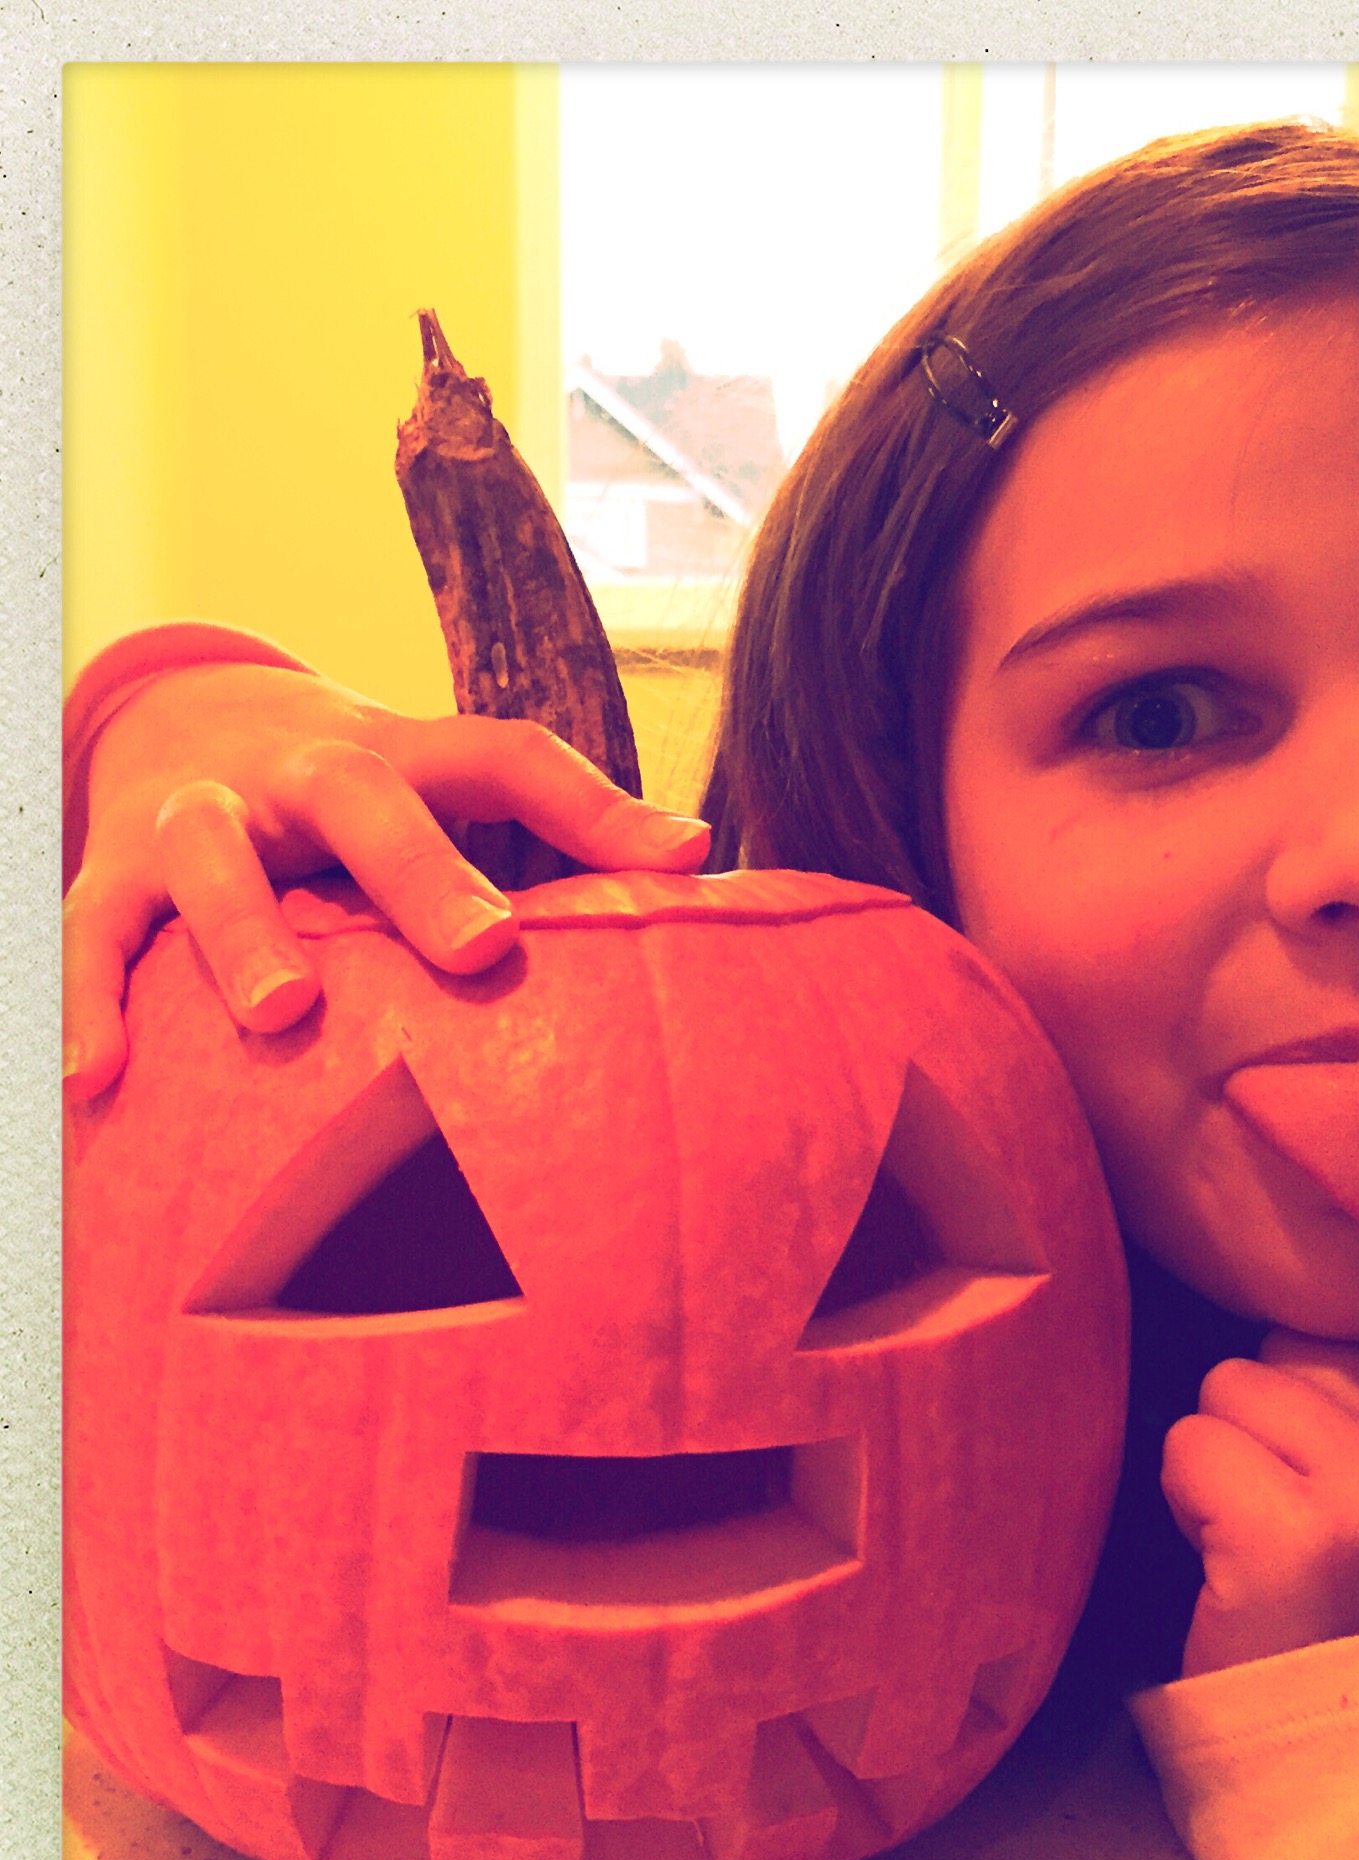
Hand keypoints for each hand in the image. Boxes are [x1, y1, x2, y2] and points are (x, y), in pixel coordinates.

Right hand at [63, 660, 711, 1102]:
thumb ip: (566, 822)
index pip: (509, 753)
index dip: (593, 804)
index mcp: (400, 755)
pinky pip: (92, 931)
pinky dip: (88, 998)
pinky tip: (98, 1080)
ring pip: (212, 858)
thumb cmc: (356, 790)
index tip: (678, 861)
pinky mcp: (113, 870)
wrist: (183, 711)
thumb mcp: (448, 785)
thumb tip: (702, 857)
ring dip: (246, 932)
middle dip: (419, 868)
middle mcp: (300, 771)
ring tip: (282, 1015)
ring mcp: (199, 815)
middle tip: (483, 946)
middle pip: (362, 798)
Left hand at [1160, 1329, 1358, 1678]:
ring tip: (1267, 1544)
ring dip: (1224, 1458)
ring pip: (1237, 1384)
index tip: (1338, 1492)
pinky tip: (1233, 1567)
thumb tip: (1300, 1312)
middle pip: (1300, 1348)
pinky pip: (1192, 1443)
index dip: (1327, 1404)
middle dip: (1274, 1425)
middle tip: (1298, 1527)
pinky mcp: (1296, 1535)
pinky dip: (1187, 1499)